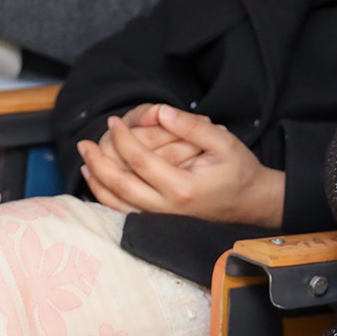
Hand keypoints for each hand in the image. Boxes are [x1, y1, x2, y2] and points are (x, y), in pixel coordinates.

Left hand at [75, 106, 283, 225]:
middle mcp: (168, 208)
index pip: (139, 158)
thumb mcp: (223, 141)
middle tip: (85, 142)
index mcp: (182, 186)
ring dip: (97, 181)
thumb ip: (192, 126)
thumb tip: (162, 112)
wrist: (252, 202)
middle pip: (120, 184)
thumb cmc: (238, 170)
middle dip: (99, 161)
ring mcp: (163, 219)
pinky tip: (98, 183)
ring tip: (84, 161)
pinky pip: (125, 214)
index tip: (113, 121)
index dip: (122, 137)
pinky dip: (107, 199)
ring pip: (117, 203)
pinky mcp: (161, 223)